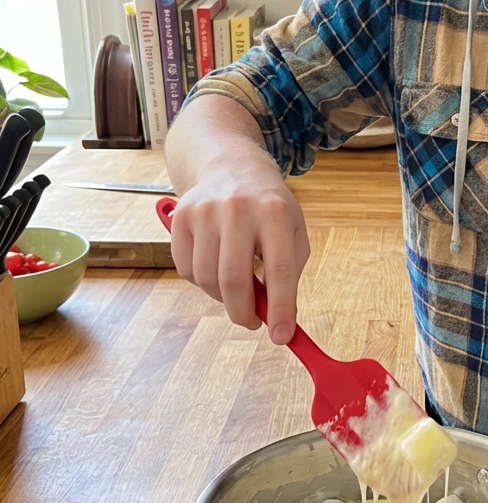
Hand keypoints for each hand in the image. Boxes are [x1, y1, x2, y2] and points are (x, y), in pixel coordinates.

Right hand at [168, 161, 309, 344]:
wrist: (230, 166)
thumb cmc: (268, 207)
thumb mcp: (292, 230)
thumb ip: (288, 273)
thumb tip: (279, 320)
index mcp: (275, 212)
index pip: (280, 270)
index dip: (281, 309)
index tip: (281, 336)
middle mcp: (237, 209)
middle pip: (234, 279)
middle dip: (243, 313)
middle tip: (253, 322)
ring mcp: (204, 211)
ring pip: (207, 279)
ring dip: (222, 297)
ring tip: (236, 287)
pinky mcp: (180, 217)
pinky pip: (186, 270)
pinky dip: (202, 282)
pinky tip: (215, 267)